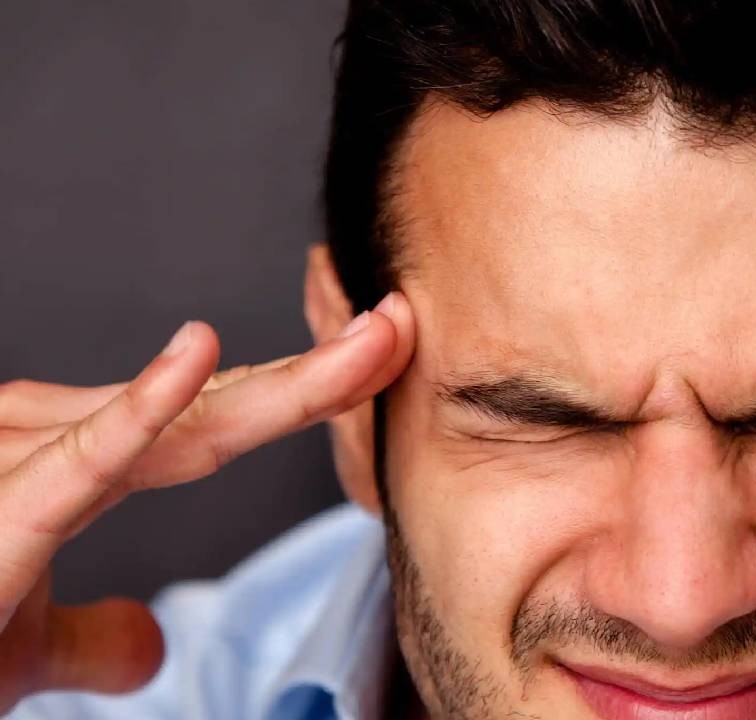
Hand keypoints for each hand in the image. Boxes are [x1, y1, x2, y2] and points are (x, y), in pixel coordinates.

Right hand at [0, 293, 414, 710]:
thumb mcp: (19, 649)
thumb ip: (90, 636)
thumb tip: (153, 641)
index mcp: (73, 464)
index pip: (212, 418)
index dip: (300, 389)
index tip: (381, 358)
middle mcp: (52, 442)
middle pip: (218, 404)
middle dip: (323, 369)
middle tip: (409, 323)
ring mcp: (19, 461)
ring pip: (181, 420)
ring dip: (292, 383)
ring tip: (380, 339)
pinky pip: (81, 455)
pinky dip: (142, 406)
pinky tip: (199, 352)